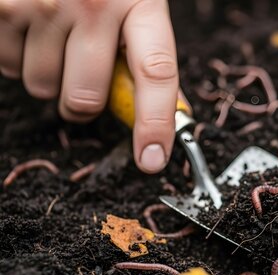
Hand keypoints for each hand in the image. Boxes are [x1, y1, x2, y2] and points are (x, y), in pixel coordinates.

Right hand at [0, 0, 177, 173]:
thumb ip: (143, 46)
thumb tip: (166, 112)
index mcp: (140, 0)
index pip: (157, 73)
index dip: (156, 123)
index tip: (152, 160)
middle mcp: (93, 4)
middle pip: (85, 98)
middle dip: (81, 104)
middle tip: (80, 82)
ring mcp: (42, 4)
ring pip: (42, 87)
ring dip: (47, 76)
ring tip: (52, 37)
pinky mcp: (2, 7)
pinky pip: (9, 65)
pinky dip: (16, 56)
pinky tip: (28, 26)